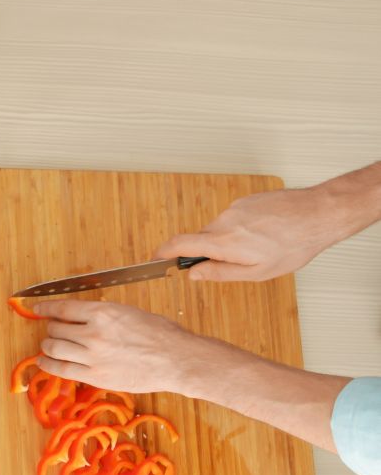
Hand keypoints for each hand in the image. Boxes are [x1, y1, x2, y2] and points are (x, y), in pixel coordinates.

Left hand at [31, 299, 211, 394]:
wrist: (177, 359)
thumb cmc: (161, 334)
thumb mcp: (129, 312)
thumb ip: (104, 315)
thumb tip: (83, 316)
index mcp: (103, 312)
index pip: (63, 307)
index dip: (46, 308)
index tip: (38, 309)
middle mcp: (93, 332)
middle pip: (56, 329)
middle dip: (51, 328)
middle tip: (52, 330)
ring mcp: (92, 356)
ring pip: (54, 348)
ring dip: (46, 346)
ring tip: (47, 346)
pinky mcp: (95, 376)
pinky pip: (61, 369)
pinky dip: (48, 364)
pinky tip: (44, 361)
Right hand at [156, 185, 348, 282]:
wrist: (319, 213)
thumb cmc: (294, 245)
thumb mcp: (257, 272)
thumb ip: (220, 273)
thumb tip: (194, 274)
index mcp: (223, 242)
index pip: (180, 244)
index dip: (163, 253)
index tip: (155, 259)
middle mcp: (223, 221)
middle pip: (201, 239)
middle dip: (210, 253)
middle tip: (236, 263)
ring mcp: (235, 208)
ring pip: (220, 230)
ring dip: (231, 241)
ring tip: (262, 247)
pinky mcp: (246, 200)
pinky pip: (234, 219)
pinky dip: (243, 229)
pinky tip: (266, 234)